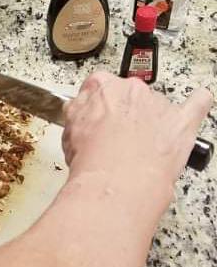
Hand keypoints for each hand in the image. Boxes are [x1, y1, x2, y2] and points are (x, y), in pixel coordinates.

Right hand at [62, 71, 212, 211]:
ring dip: (150, 118)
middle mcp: (131, 89)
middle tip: (116, 135)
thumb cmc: (91, 158)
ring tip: (142, 145)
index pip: (98, 86)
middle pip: (128, 94)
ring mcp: (158, 104)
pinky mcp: (182, 122)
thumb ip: (78, 111)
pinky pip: (196, 104)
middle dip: (123, 111)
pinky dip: (197, 103)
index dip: (96, 104)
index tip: (97, 115)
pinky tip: (198, 100)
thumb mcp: (69, 129)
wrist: (115, 181)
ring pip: (155, 104)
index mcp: (102, 86)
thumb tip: (82, 108)